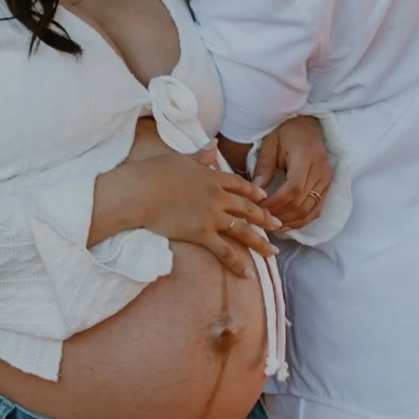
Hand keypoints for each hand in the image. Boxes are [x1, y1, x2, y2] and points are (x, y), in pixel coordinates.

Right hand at [92, 141, 279, 261]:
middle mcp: (218, 197)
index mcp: (212, 177)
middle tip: (278, 226)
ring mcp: (212, 216)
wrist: (140, 192)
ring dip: (260, 242)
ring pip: (242, 231)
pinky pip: (224, 251)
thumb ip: (200, 156)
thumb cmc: (154, 172)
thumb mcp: (180, 158)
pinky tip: (247, 273)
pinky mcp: (202, 234)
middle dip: (264, 218)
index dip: (253, 192)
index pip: (239, 185)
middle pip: (247, 208)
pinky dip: (236, 263)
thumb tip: (213, 144)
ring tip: (273, 253)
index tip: (264, 197)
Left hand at [249, 115, 331, 229]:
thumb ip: (264, 167)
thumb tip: (256, 192)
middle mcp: (321, 171)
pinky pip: (317, 210)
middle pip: (301, 203)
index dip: (275, 203)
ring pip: (310, 210)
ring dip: (290, 221)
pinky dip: (302, 220)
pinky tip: (286, 224)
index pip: (292, 190)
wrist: (309, 124)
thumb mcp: (270, 144)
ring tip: (272, 224)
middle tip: (261, 218)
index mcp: (306, 158)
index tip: (258, 207)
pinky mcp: (328, 186)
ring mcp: (327, 180)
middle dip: (280, 214)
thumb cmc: (287, 131)